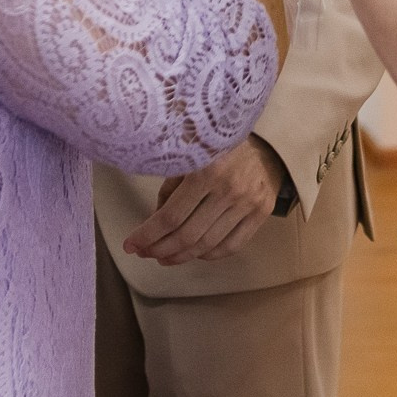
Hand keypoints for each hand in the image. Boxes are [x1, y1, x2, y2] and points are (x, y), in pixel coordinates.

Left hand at [122, 136, 286, 265]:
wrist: (265, 138)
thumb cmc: (219, 145)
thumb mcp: (188, 153)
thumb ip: (170, 186)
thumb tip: (154, 221)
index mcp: (206, 170)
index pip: (171, 215)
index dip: (147, 234)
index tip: (131, 244)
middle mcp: (229, 188)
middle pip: (187, 235)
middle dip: (160, 249)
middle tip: (144, 252)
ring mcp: (248, 202)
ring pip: (208, 245)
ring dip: (181, 256)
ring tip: (164, 258)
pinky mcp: (262, 212)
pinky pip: (232, 246)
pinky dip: (209, 256)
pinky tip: (194, 254)